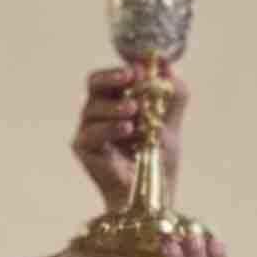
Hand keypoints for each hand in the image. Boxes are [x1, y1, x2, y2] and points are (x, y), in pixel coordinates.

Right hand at [74, 61, 186, 214]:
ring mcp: (88, 130)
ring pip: (93, 107)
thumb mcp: (171, 122)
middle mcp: (98, 112)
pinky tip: (127, 129)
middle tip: (131, 76)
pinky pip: (91, 133)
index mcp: (116, 99)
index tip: (143, 68)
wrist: (153, 191)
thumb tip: (166, 65)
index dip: (125, 68)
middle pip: (94, 83)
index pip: (113, 75)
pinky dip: (110, 128)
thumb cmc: (158, 157)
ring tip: (134, 109)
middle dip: (112, 76)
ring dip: (115, 106)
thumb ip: (172, 95)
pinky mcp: (84, 149)